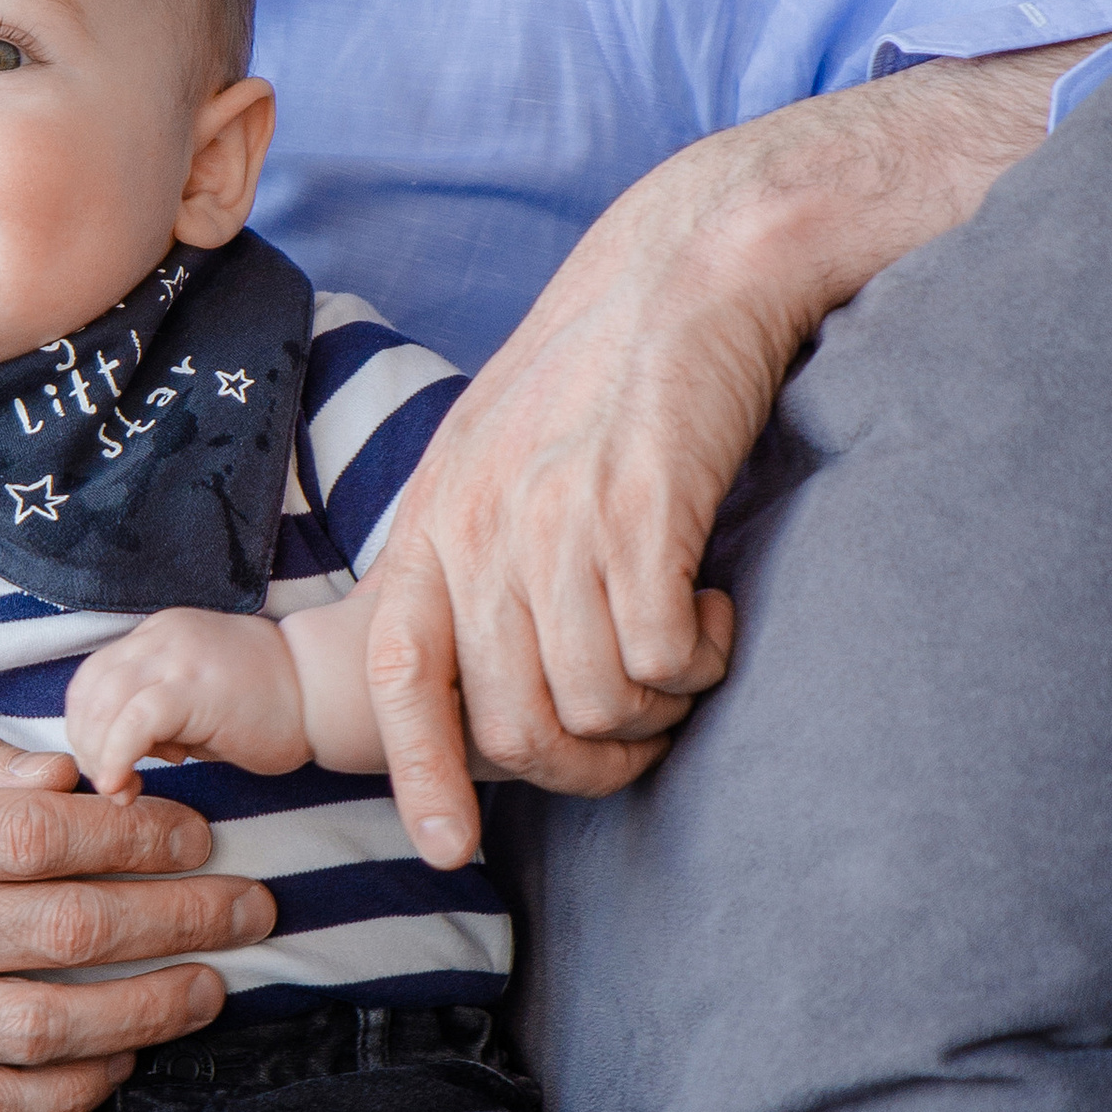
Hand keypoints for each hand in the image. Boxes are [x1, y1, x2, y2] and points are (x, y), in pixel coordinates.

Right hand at [0, 683, 277, 1111]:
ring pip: (34, 1032)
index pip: (39, 839)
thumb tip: (73, 780)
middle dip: (176, 918)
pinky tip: (123, 1056)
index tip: (199, 825)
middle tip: (250, 902)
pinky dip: (65, 1094)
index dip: (137, 833)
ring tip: (211, 985)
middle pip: (58, 936)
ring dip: (144, 1012)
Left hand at [64, 611, 309, 793]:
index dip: (86, 726)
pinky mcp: (193, 686)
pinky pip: (133, 721)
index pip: (93, 677)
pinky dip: (117, 757)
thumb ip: (152, 715)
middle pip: (89, 689)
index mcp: (159, 635)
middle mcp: (161, 636)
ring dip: (99, 755)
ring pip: (103, 703)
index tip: (105, 765)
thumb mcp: (196, 700)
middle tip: (110, 783)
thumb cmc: (268, 705)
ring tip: (121, 787)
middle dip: (87, 745)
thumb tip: (118, 752)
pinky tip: (126, 785)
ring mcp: (176, 656)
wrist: (324, 690)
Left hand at [359, 39, 1111, 864]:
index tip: (450, 847)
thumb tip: (489, 672)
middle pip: (514, 723)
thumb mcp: (508, 455)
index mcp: (440, 515)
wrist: (692, 264)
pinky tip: (715, 608)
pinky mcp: (642, 512)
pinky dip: (699, 661)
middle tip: (648, 724)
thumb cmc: (609, 369)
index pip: (396, 671)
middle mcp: (482, 524)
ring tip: (688, 651)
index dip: (420, 772)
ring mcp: (557, 519)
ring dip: (656, 708)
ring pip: (595, 703)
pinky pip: (661, 659)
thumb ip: (485, 553)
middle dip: (590, 760)